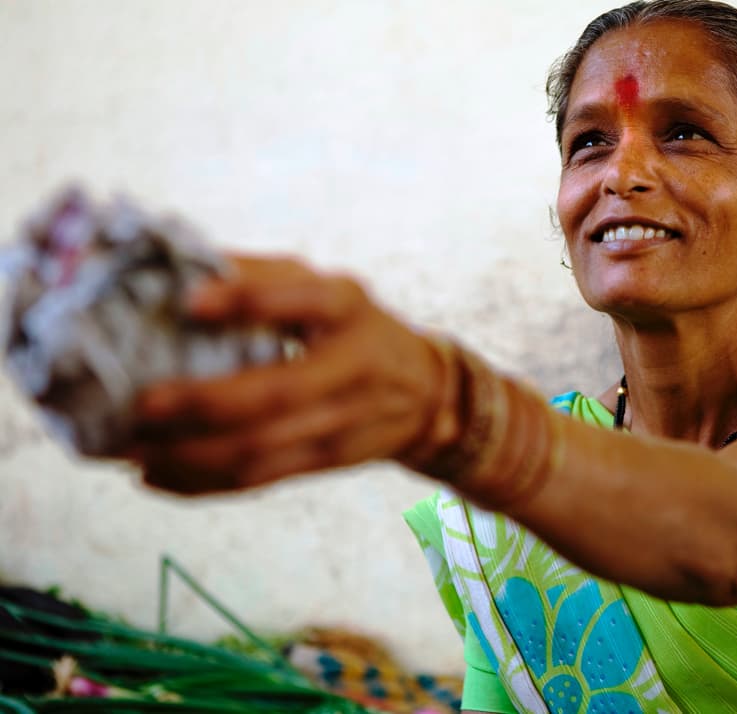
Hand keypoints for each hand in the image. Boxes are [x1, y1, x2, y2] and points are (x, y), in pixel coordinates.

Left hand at [128, 255, 446, 494]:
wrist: (426, 394)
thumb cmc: (358, 327)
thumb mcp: (329, 288)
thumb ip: (266, 277)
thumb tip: (183, 270)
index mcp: (347, 308)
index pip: (303, 300)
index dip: (248, 302)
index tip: (191, 302)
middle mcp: (351, 366)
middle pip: (276, 393)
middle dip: (204, 403)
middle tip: (142, 406)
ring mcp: (343, 421)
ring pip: (262, 448)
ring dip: (191, 454)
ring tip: (133, 449)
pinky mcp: (328, 461)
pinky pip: (261, 479)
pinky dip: (204, 484)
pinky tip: (156, 476)